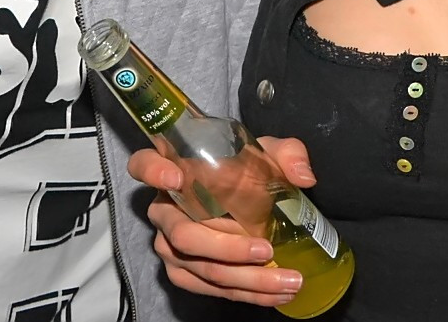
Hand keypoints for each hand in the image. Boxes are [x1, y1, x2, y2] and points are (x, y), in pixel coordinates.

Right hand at [128, 137, 316, 307]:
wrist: (245, 200)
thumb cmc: (247, 171)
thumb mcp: (267, 154)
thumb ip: (286, 154)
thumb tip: (304, 176)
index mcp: (172, 170)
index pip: (143, 164)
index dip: (153, 172)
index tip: (177, 178)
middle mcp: (164, 210)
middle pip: (183, 234)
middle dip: (227, 248)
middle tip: (267, 249)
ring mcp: (170, 245)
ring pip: (202, 268)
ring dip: (246, 279)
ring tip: (287, 280)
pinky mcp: (183, 272)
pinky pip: (211, 288)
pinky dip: (246, 293)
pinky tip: (276, 293)